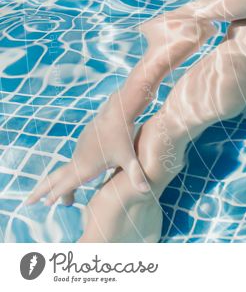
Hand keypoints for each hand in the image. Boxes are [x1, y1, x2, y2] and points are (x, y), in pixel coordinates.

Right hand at [24, 92, 149, 206]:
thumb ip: (136, 175)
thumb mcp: (130, 158)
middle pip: (56, 178)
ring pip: (65, 169)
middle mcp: (78, 159)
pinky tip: (73, 175)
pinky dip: (69, 171)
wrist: (117, 111)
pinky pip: (74, 159)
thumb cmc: (123, 135)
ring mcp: (79, 149)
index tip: (45, 203)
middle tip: (30, 202)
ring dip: (59, 182)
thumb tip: (147, 190)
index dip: (55, 195)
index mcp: (85, 167)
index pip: (65, 185)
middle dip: (42, 190)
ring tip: (61, 195)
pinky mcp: (83, 141)